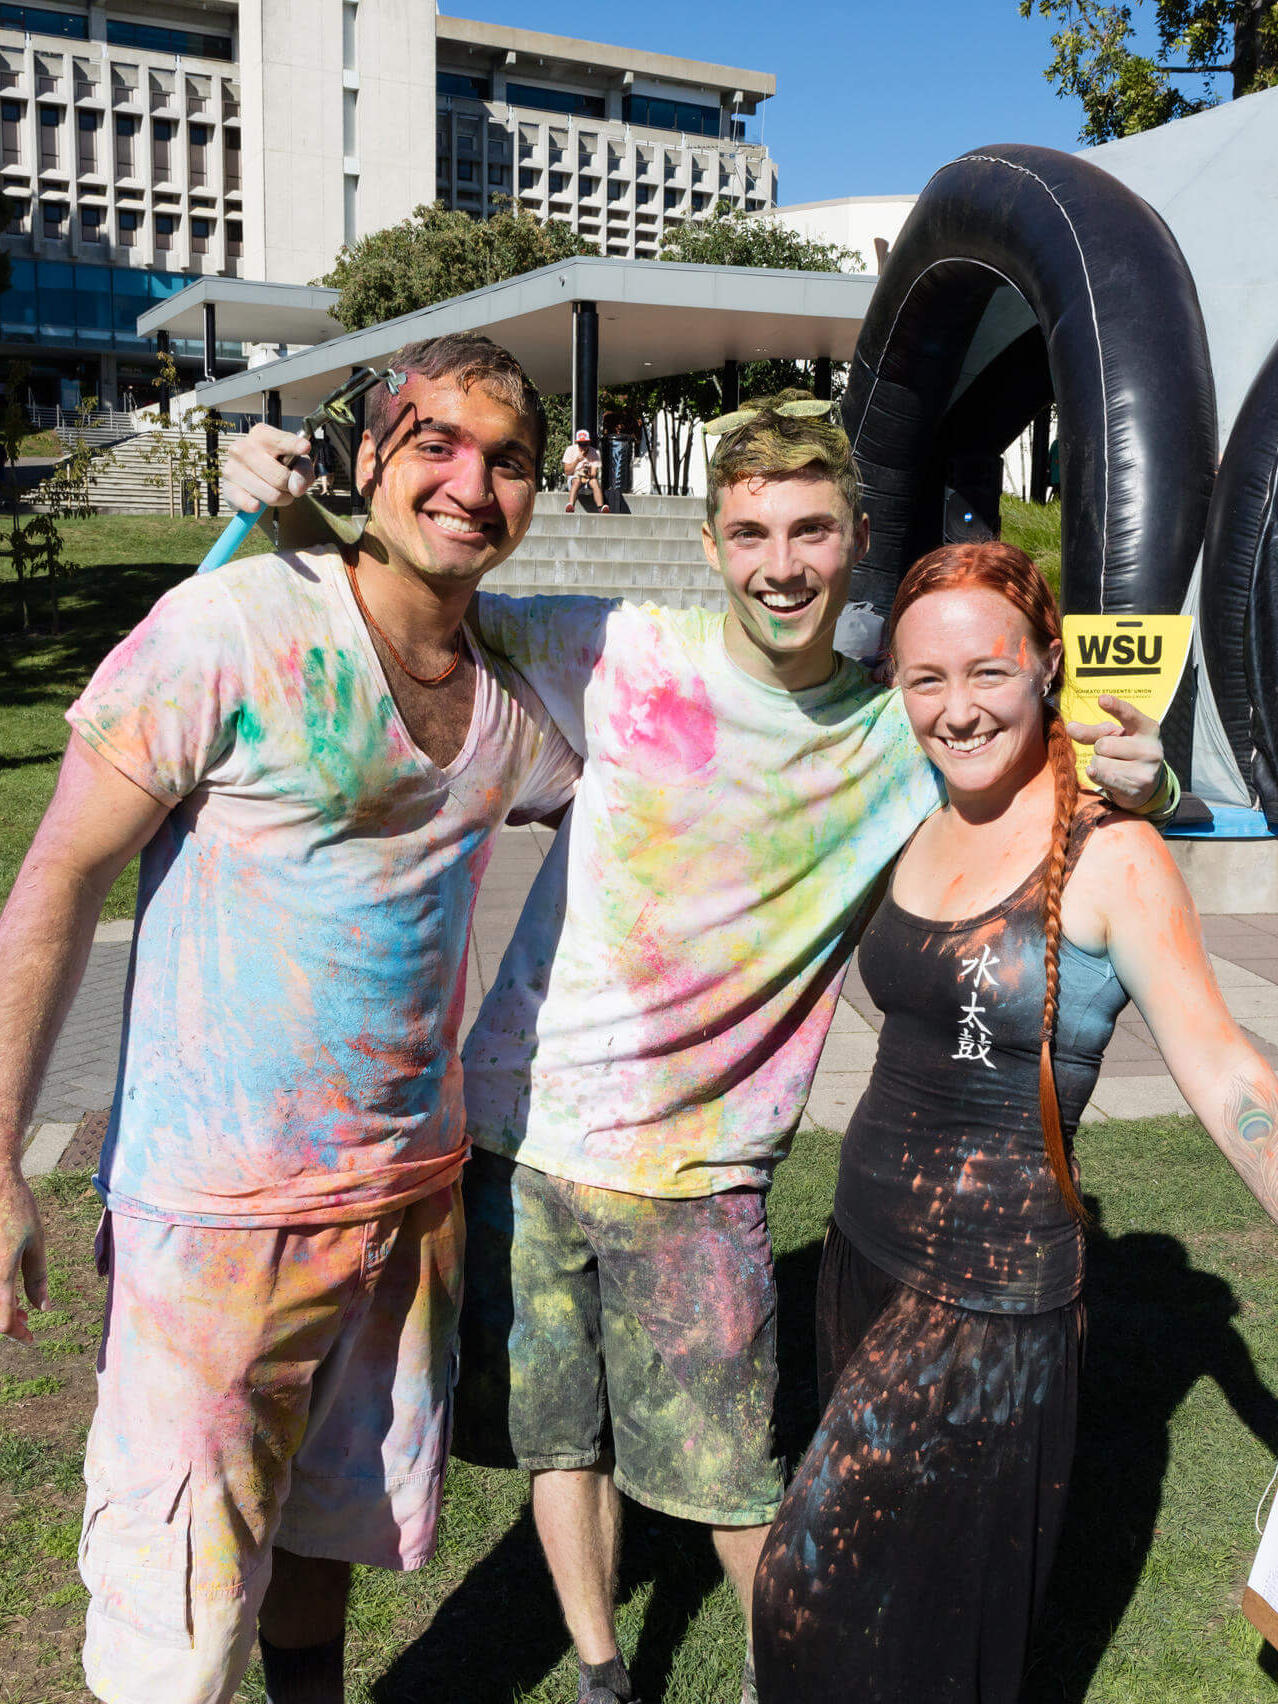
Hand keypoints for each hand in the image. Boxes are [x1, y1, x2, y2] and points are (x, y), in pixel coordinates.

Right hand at [0, 1169, 47, 1343]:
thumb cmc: (17, 1208)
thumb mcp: (36, 1241)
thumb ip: (38, 1277)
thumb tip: (42, 1308)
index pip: (2, 1320)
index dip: (17, 1333)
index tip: (31, 1337)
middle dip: (10, 1322)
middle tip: (28, 1320)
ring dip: (2, 1308)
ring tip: (22, 1306)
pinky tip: (8, 1289)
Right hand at [222, 423, 313, 512]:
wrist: (257, 480)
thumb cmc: (280, 466)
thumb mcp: (298, 463)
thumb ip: (303, 471)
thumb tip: (295, 488)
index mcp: (261, 435)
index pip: (280, 441)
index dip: (294, 445)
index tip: (305, 447)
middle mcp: (242, 447)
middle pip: (280, 477)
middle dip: (290, 488)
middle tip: (288, 486)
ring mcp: (231, 467)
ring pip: (271, 495)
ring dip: (280, 499)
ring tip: (276, 491)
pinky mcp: (227, 488)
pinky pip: (249, 503)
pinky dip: (257, 507)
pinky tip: (257, 504)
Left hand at [1065, 694, 1163, 807]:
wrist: (1146, 786)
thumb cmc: (1126, 753)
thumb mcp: (1114, 737)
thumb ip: (1093, 731)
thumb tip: (1070, 727)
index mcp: (1148, 729)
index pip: (1129, 714)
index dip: (1115, 706)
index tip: (1101, 699)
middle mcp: (1151, 749)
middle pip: (1103, 744)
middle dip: (1100, 749)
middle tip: (1114, 755)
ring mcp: (1145, 771)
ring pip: (1099, 763)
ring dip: (1099, 765)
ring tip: (1114, 767)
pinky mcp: (1135, 789)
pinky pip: (1102, 778)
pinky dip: (1096, 775)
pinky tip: (1100, 774)